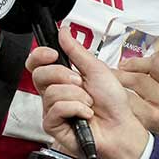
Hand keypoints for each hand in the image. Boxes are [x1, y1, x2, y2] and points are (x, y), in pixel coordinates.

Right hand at [26, 30, 149, 158]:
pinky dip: (76, 108)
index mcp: (61, 78)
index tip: (53, 54)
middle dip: (63, 75)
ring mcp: (52, 109)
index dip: (40, 55)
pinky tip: (86, 114)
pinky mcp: (53, 125)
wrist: (122, 127)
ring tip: (89, 103)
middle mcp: (54, 93)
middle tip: (80, 82)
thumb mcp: (96, 69)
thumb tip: (64, 31)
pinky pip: (56, 109)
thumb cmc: (113, 103)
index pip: (37, 63)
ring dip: (76, 96)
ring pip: (51, 92)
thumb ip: (76, 51)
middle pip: (39, 74)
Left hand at [116, 44, 158, 152]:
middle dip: (138, 64)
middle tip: (127, 67)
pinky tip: (115, 95)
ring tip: (117, 79)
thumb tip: (158, 54)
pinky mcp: (152, 119)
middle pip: (157, 63)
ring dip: (122, 76)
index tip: (156, 56)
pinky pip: (128, 96)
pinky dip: (117, 93)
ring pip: (139, 78)